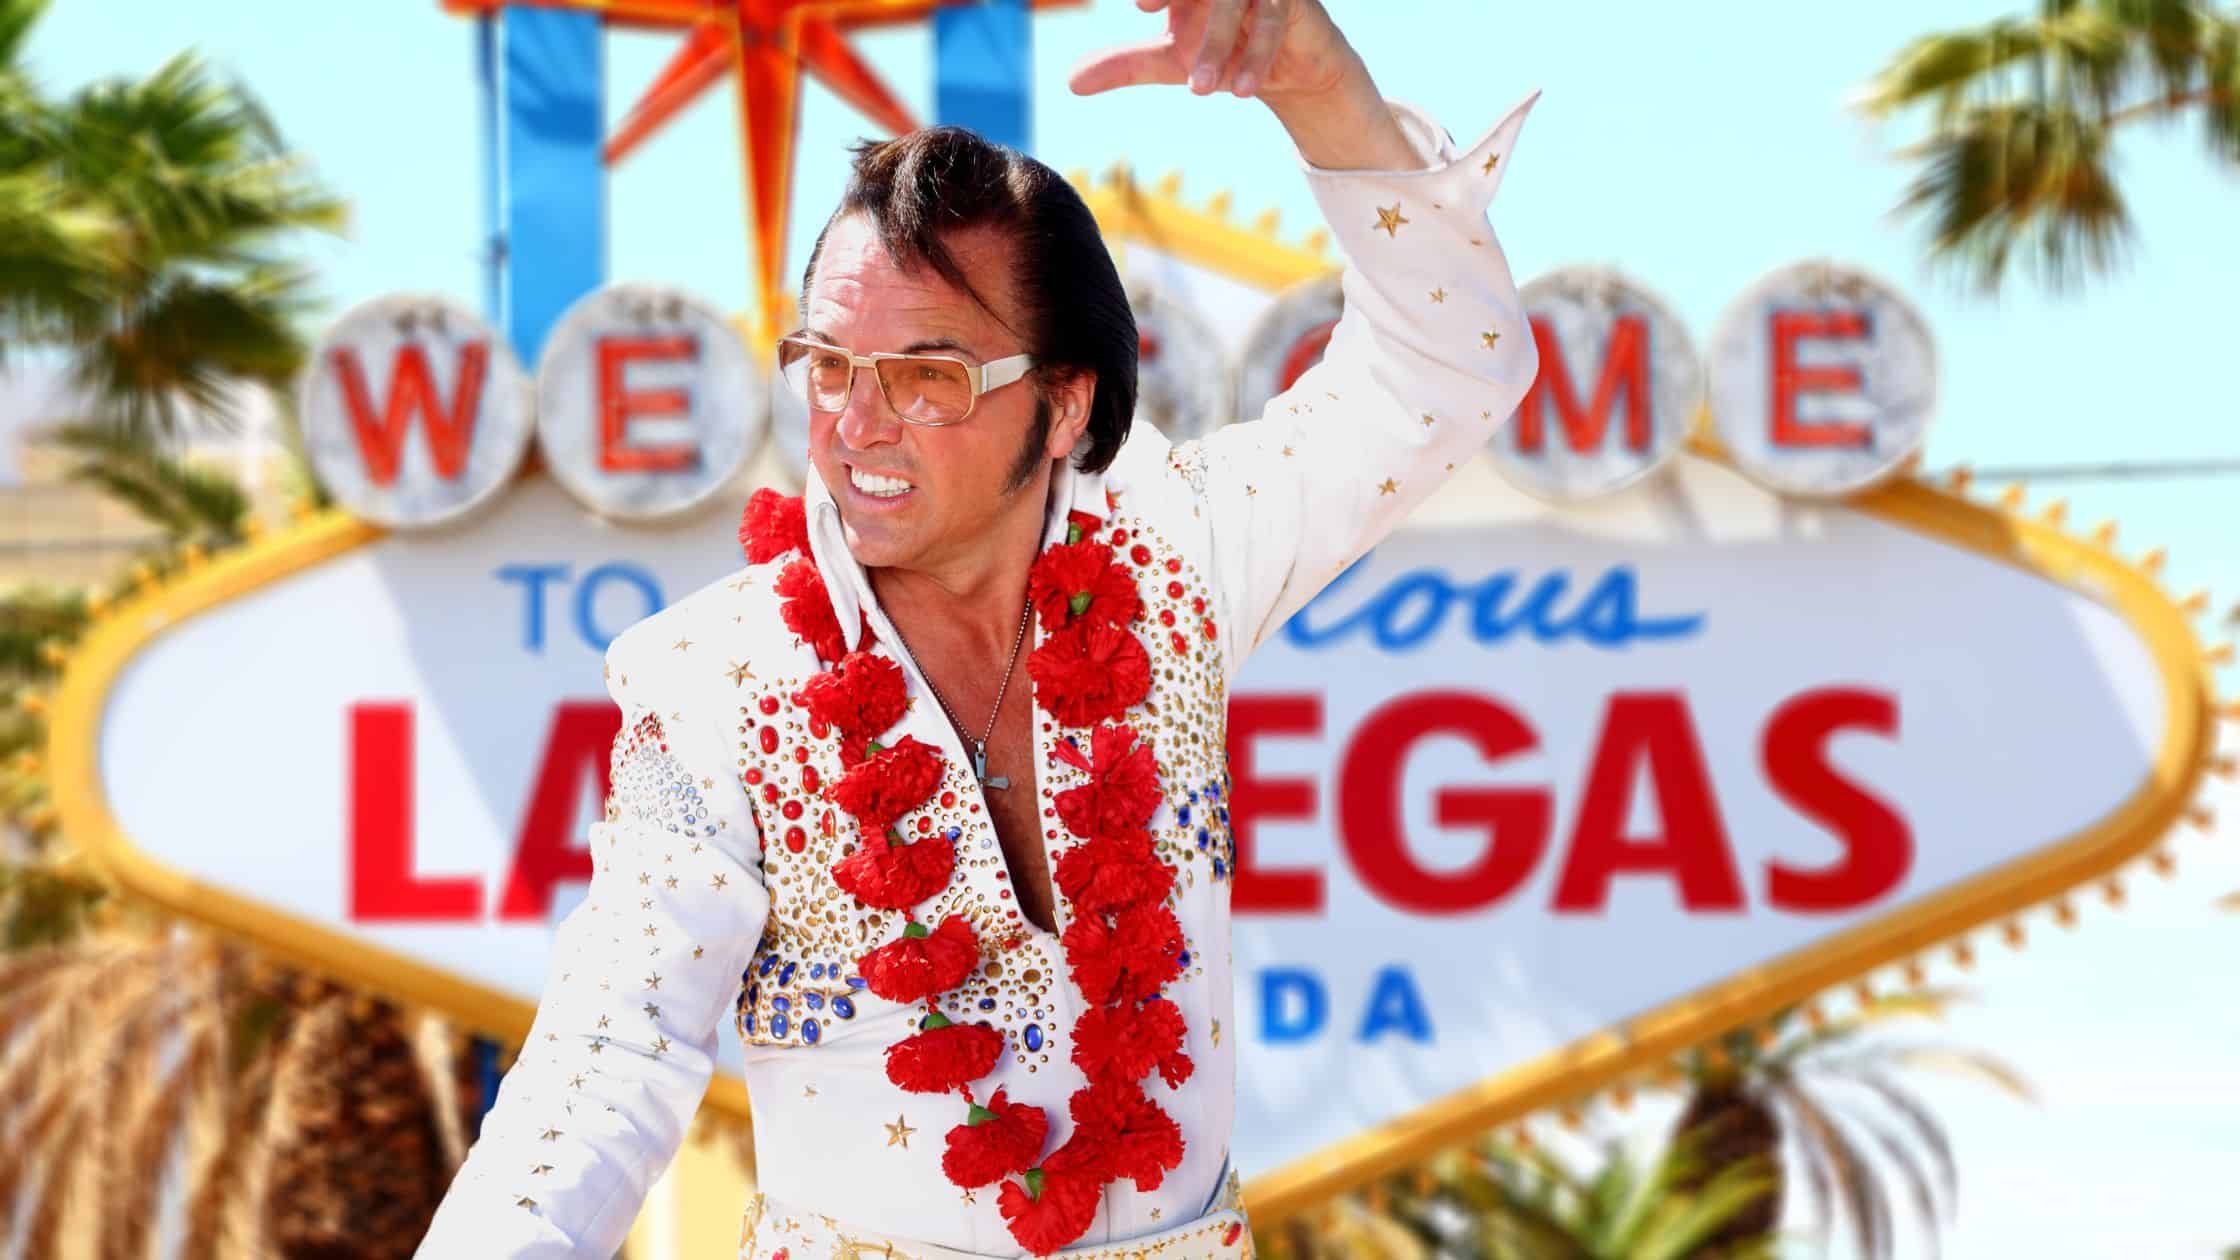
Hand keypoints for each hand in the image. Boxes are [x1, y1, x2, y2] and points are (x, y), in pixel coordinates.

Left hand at [1067, 0, 1354, 102]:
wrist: (1287, 70)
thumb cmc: (1223, 50)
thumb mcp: (1169, 60)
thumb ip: (1124, 65)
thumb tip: (1071, 83)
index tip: (1137, 4)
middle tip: (1149, 14)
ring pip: (1232, 2)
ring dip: (1217, 44)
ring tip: (1200, 89)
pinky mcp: (1291, 0)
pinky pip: (1272, 21)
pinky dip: (1255, 55)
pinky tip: (1241, 88)